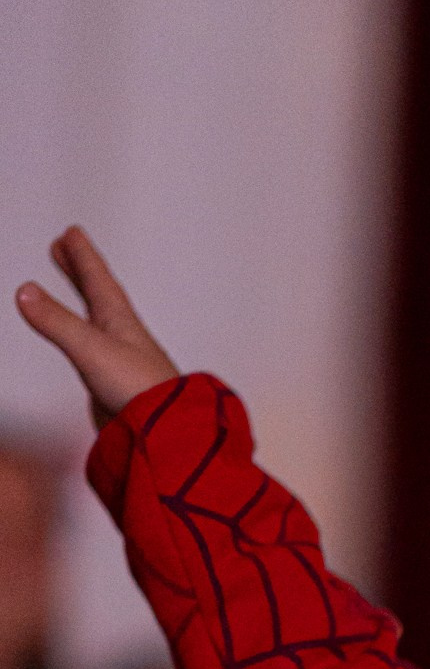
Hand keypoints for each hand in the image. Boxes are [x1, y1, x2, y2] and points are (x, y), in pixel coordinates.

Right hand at [15, 227, 177, 430]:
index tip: (72, 234)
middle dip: (81, 269)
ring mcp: (119, 359)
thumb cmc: (143, 391)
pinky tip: (83, 341)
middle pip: (98, 293)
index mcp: (121, 320)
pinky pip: (94, 348)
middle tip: (67, 247)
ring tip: (74, 284)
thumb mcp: (91, 349)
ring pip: (97, 318)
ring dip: (84, 297)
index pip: (98, 279)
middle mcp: (123, 336)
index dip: (83, 256)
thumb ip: (57, 322)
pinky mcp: (114, 384)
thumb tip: (26, 292)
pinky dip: (84, 334)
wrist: (164, 435)